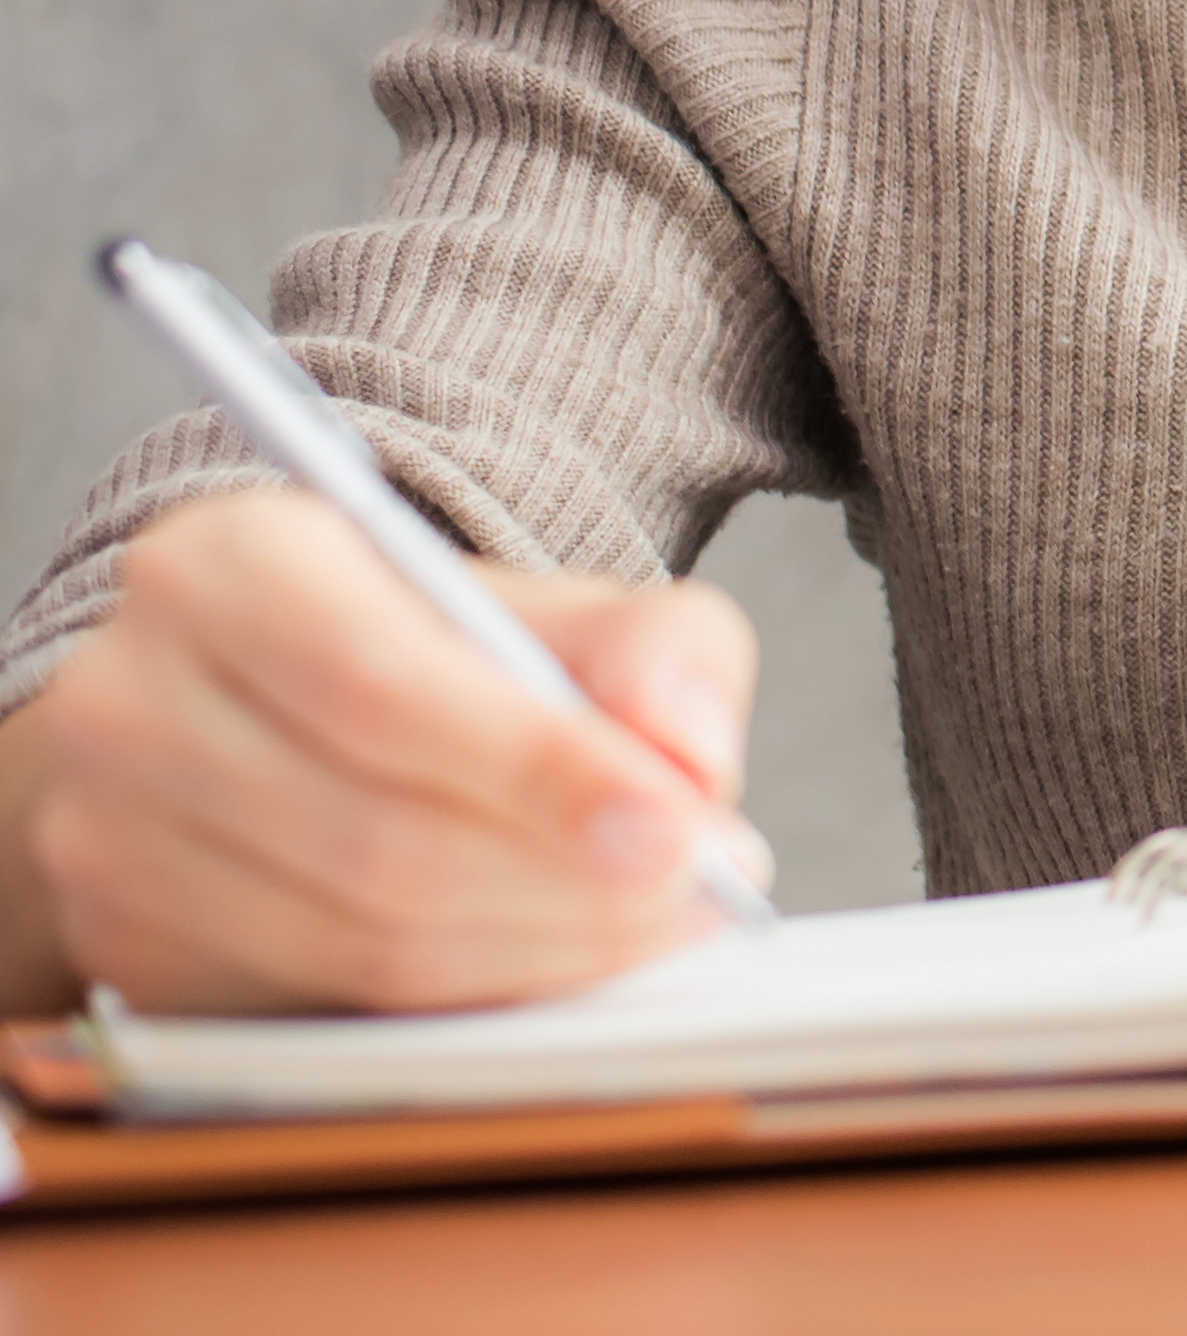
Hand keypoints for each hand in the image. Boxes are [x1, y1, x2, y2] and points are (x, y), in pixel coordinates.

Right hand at [0, 487, 772, 1014]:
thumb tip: (687, 753)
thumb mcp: (553, 607)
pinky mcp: (127, 948)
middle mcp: (129, 700)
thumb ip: (653, 650)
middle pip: (372, 835)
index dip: (541, 773)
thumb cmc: (431, 653)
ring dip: (531, 951)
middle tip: (696, 888)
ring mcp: (105, 839)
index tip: (681, 830)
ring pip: (352, 939)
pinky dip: (465, 997)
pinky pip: (322, 1005)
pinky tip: (552, 959)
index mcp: (224, 567)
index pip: (383, 688)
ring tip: (649, 921)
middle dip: (563, 883)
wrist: (279, 711)